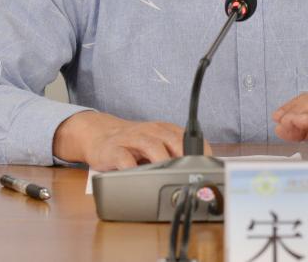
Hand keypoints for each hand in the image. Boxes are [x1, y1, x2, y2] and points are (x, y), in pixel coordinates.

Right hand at [52, 111, 210, 170]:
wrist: (101, 135)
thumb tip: (199, 172)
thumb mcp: (157, 144)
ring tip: (169, 174)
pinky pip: (124, 158)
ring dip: (162, 160)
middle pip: (172, 140)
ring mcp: (132, 139)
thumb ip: (175, 153)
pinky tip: (139, 177)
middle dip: (184, 157)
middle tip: (192, 173)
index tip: (207, 167)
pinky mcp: (114, 150)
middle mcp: (150, 131)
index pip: (189, 137)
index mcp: (164, 130)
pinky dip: (133, 168)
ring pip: (151, 146)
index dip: (199, 152)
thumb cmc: (134, 144)